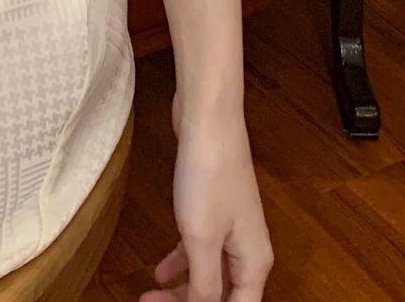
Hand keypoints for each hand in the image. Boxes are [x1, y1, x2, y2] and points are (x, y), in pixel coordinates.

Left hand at [141, 105, 273, 300]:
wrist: (208, 119)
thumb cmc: (209, 176)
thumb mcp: (202, 239)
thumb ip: (204, 285)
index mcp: (254, 264)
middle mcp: (247, 251)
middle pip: (222, 296)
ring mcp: (231, 229)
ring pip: (208, 275)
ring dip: (182, 290)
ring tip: (150, 297)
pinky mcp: (212, 210)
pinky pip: (199, 250)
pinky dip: (181, 263)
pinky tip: (160, 271)